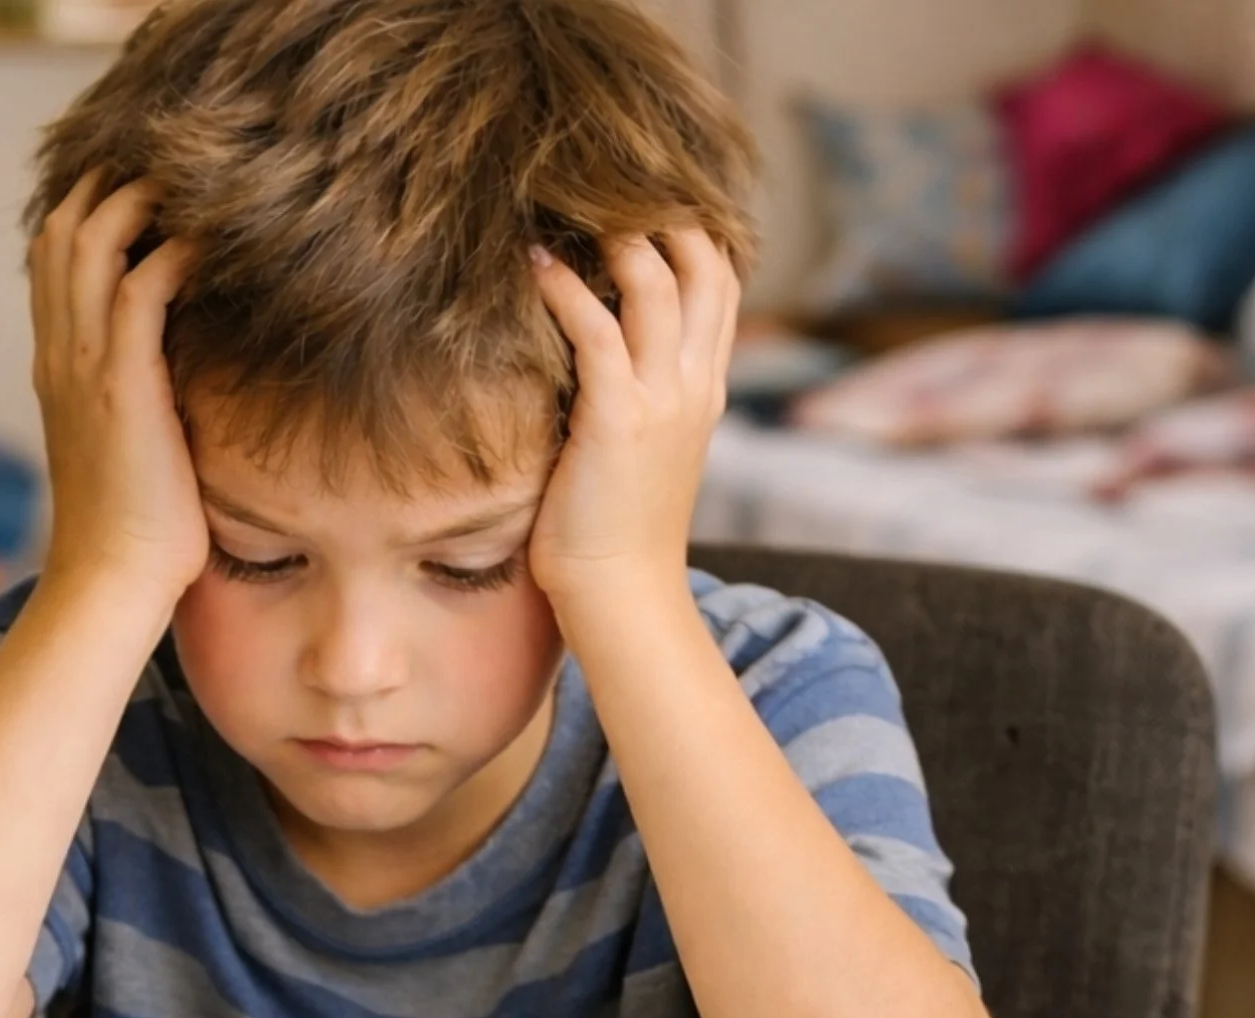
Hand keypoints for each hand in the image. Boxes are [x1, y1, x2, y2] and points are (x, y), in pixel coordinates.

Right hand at [30, 175, 206, 610]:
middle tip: (170, 166)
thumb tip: (183, 379)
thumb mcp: (129, 449)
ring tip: (192, 183)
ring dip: (142, 201)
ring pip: (93, 240)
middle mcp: (60, 354)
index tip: (142, 190)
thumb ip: (141, 399)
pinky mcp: (122, 382)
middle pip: (64, 230)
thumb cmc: (136, 534)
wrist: (112, 581)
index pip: (54, 259)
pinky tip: (210, 243)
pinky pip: (141, 285)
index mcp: (57, 368)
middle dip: (112, 184)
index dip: (90, 210)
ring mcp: (84, 365)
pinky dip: (174, 251)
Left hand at [526, 227, 738, 612]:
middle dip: (661, 212)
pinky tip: (535, 266)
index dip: (692, 230)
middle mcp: (695, 385)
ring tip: (568, 209)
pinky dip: (565, 289)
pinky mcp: (619, 419)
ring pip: (656, 281)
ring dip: (613, 235)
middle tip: (604, 184)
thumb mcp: (640, 455)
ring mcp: (664, 399)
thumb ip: (635, 402)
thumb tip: (594, 366)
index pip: (719, 285)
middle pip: (702, 263)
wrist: (622, 597)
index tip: (645, 197)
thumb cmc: (614, 536)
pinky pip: (598, 330)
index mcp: (704, 391)